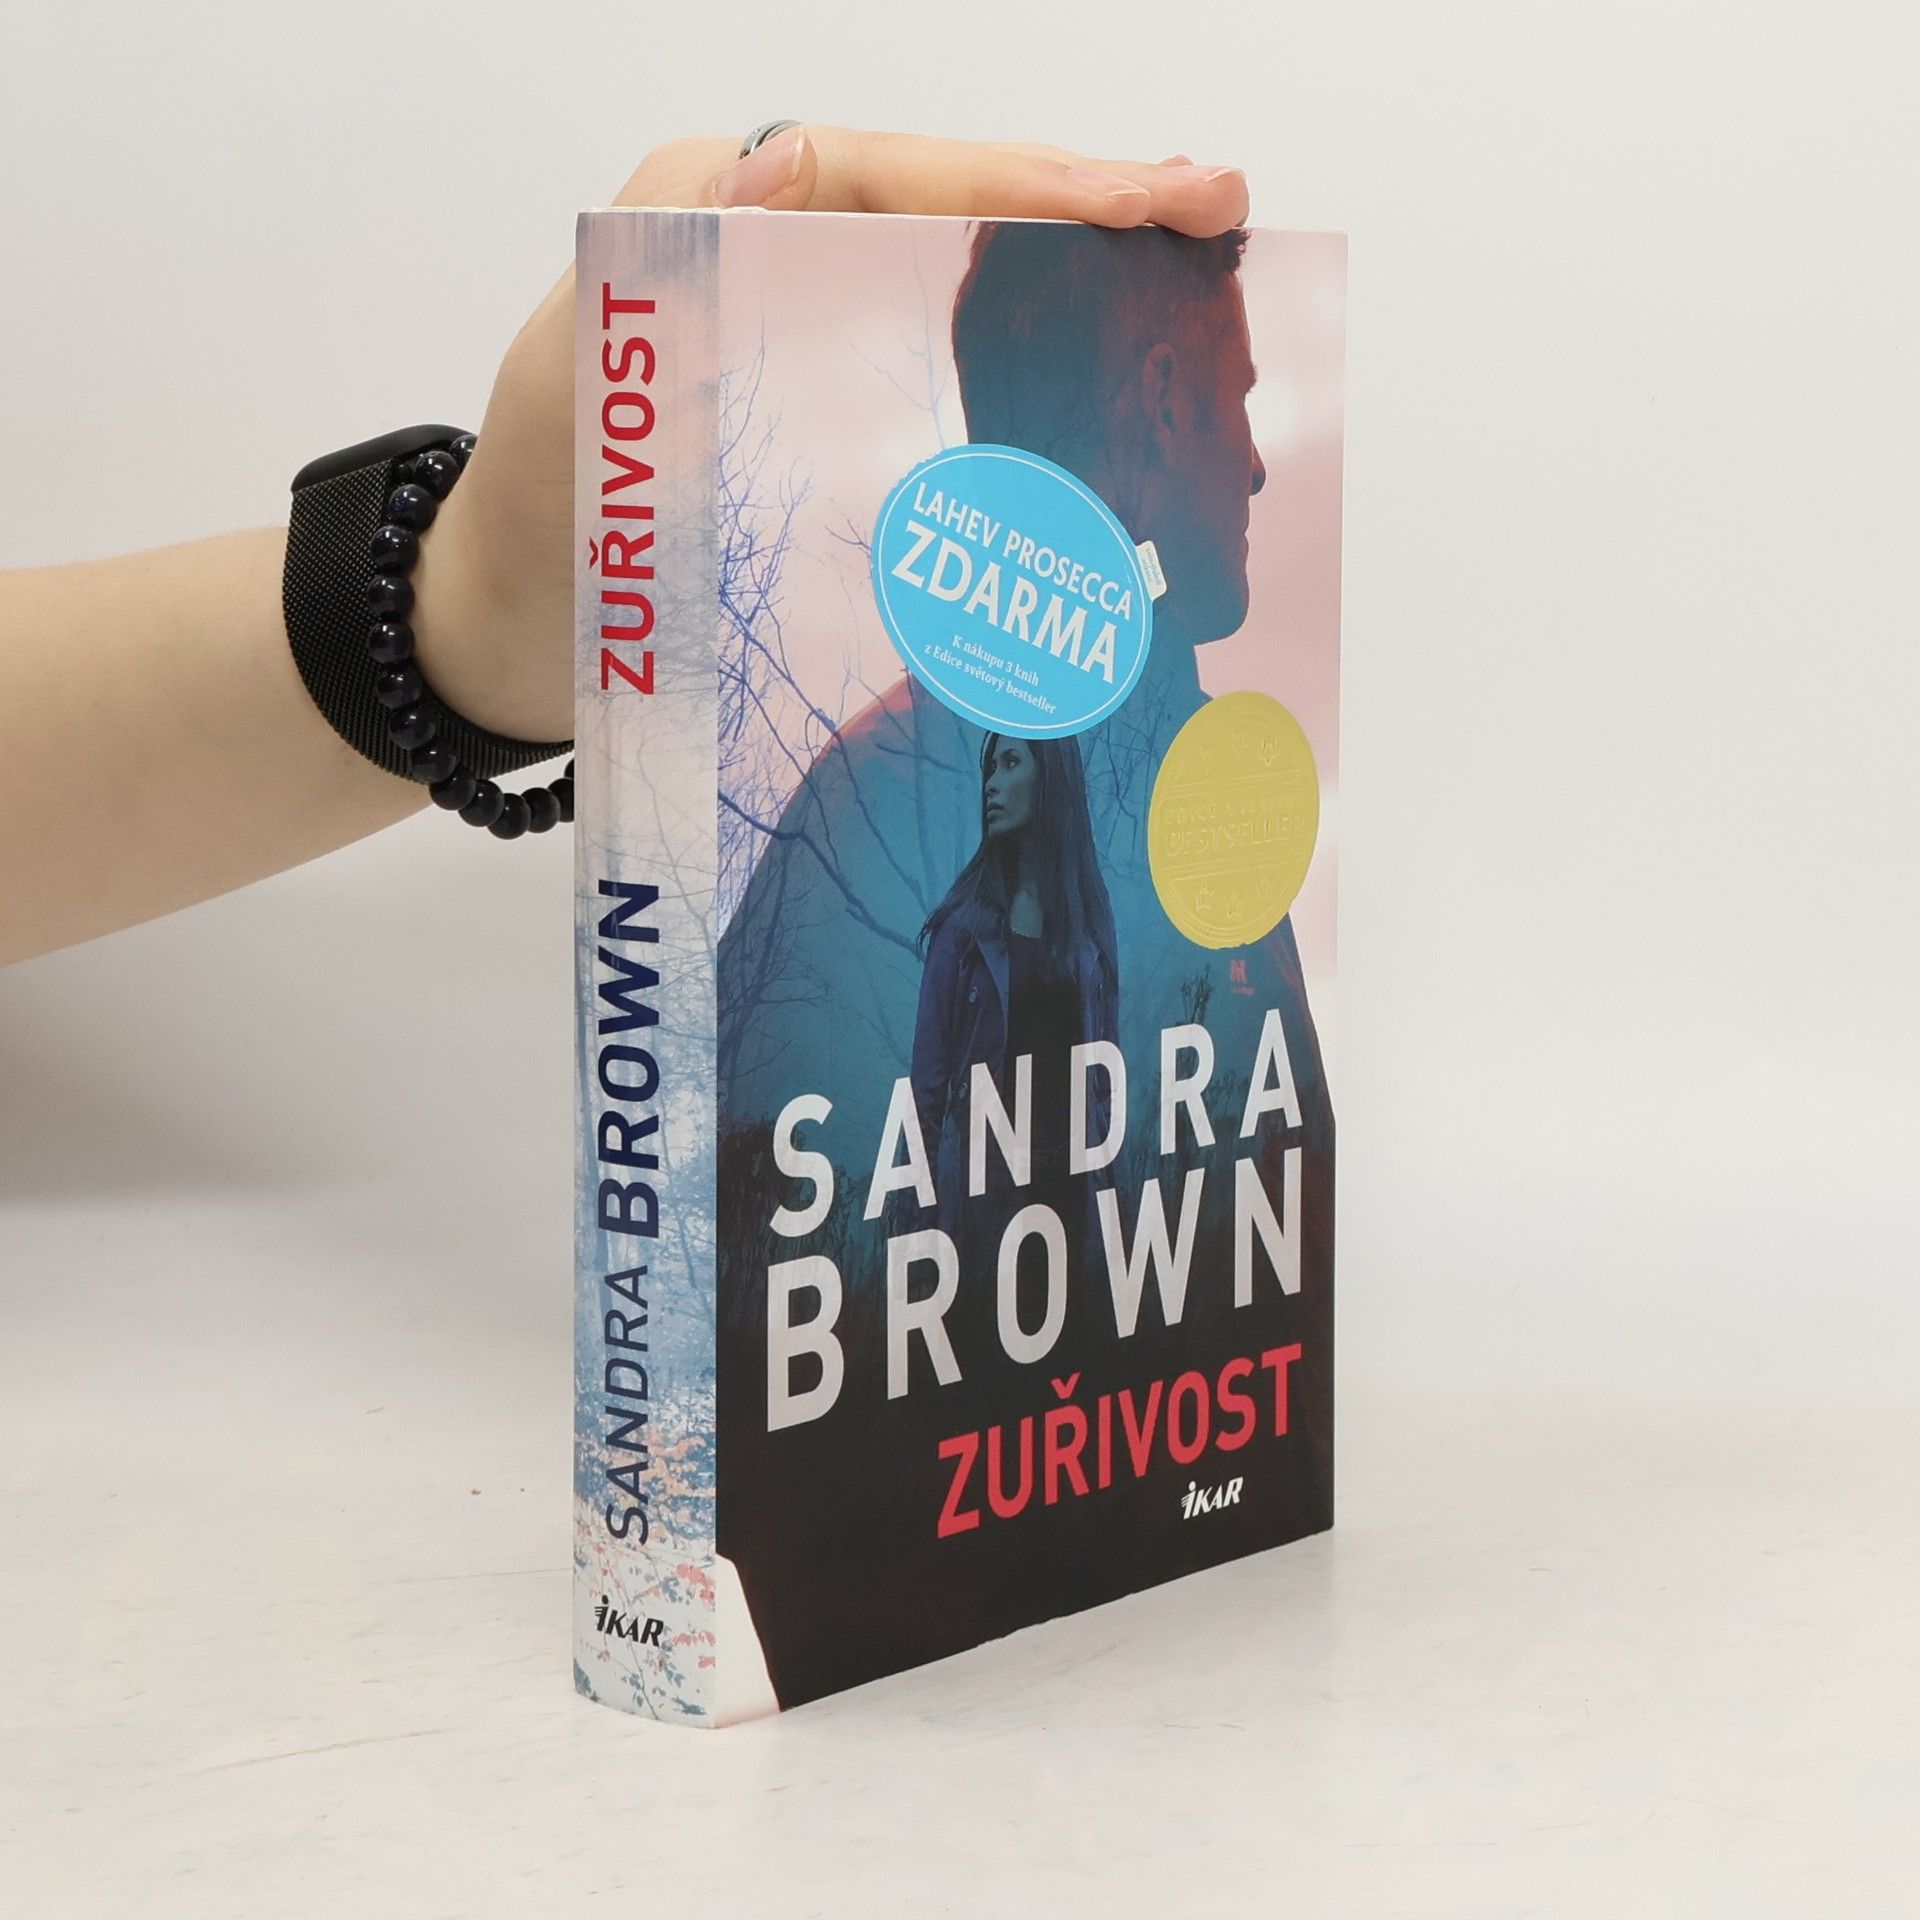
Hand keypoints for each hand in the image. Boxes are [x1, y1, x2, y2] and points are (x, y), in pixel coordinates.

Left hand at [410, 127, 1249, 743]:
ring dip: (1083, 282)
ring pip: (968, 287)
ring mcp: (817, 343)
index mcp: (719, 215)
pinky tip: (1115, 389)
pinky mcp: (834, 421)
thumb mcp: (582, 376)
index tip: (1152, 196)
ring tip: (1196, 275)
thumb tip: (786, 158)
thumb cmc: (541, 514)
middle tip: (1219, 207)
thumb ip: (674, 274)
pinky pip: (949, 374)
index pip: (899, 176)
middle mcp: (780, 260)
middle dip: (1089, 210)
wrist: (515, 636)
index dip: (1031, 184)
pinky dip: (1035, 374)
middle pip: (956, 216)